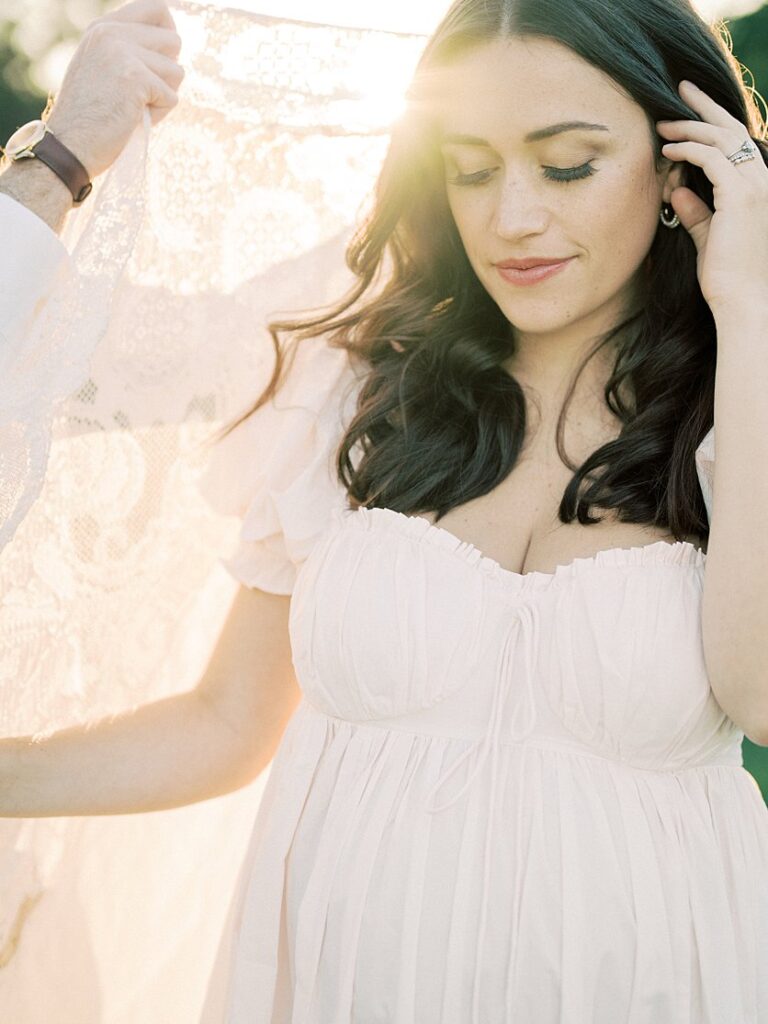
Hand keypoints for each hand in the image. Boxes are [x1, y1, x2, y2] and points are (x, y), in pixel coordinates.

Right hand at [44, 0, 184, 179]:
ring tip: (134, 108)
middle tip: (143, 94)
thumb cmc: (90, 117)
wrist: (69, 145)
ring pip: (177, 71)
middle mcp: (112, 33)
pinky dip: (159, 114)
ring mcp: (122, 52)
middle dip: (167, 73)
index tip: (162, 59)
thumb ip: (129, 50)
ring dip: (162, 97)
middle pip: (173, 41)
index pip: (157, 8)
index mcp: (104, 27)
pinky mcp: (135, 77)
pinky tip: (134, 119)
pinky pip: (171, 97)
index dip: (168, 35)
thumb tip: (174, 43)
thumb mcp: (103, 69)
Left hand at [655, 79, 767, 316]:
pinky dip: (688, 149)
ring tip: (662, 123)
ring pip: (721, 138)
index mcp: (759, 187)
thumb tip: (677, 191)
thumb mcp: (710, 239)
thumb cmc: (728, 278)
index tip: (690, 107)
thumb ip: (696, 213)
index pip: (738, 142)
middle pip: (733, 128)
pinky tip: (667, 150)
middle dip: (705, 105)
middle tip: (680, 87)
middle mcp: (762, 180)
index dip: (714, 121)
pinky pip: (711, 158)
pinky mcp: (740, 196)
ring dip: (689, 126)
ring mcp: (754, 186)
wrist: (742, 301)